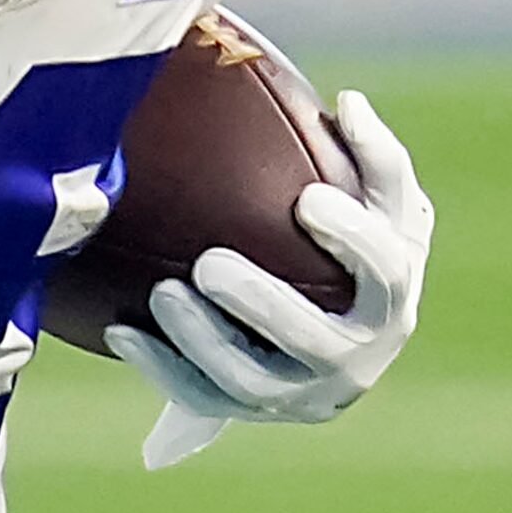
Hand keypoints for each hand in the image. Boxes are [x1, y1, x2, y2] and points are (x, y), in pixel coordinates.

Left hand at [105, 88, 432, 467]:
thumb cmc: (349, 244)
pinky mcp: (248, 410)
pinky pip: (201, 398)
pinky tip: (121, 332)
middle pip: (314, 341)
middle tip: (211, 263)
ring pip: (252, 381)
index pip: (386, 274)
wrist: (330, 323)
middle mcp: (354, 357)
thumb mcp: (377, 203)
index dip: (353, 240)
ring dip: (203, 341)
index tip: (308, 201)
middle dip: (263, 305)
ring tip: (163, 294)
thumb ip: (372, 156)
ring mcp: (300, 392)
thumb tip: (349, 102)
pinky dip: (161, 367)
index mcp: (389, 300)